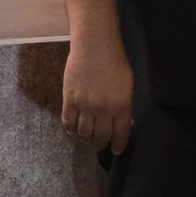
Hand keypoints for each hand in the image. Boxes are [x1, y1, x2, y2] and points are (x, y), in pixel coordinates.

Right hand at [61, 37, 134, 153]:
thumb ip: (125, 106)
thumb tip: (126, 123)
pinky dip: (70, 130)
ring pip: (83, 133)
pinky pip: (68, 122)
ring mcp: (84, 106)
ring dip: (86, 140)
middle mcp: (102, 110)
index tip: (116, 150)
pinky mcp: (69, 100)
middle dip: (101, 144)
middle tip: (101, 144)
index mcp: (121, 106)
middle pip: (100, 137)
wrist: (95, 46)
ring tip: (88, 140)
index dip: (118, 145)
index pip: (120, 134)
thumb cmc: (116, 63)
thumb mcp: (127, 86)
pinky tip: (74, 131)